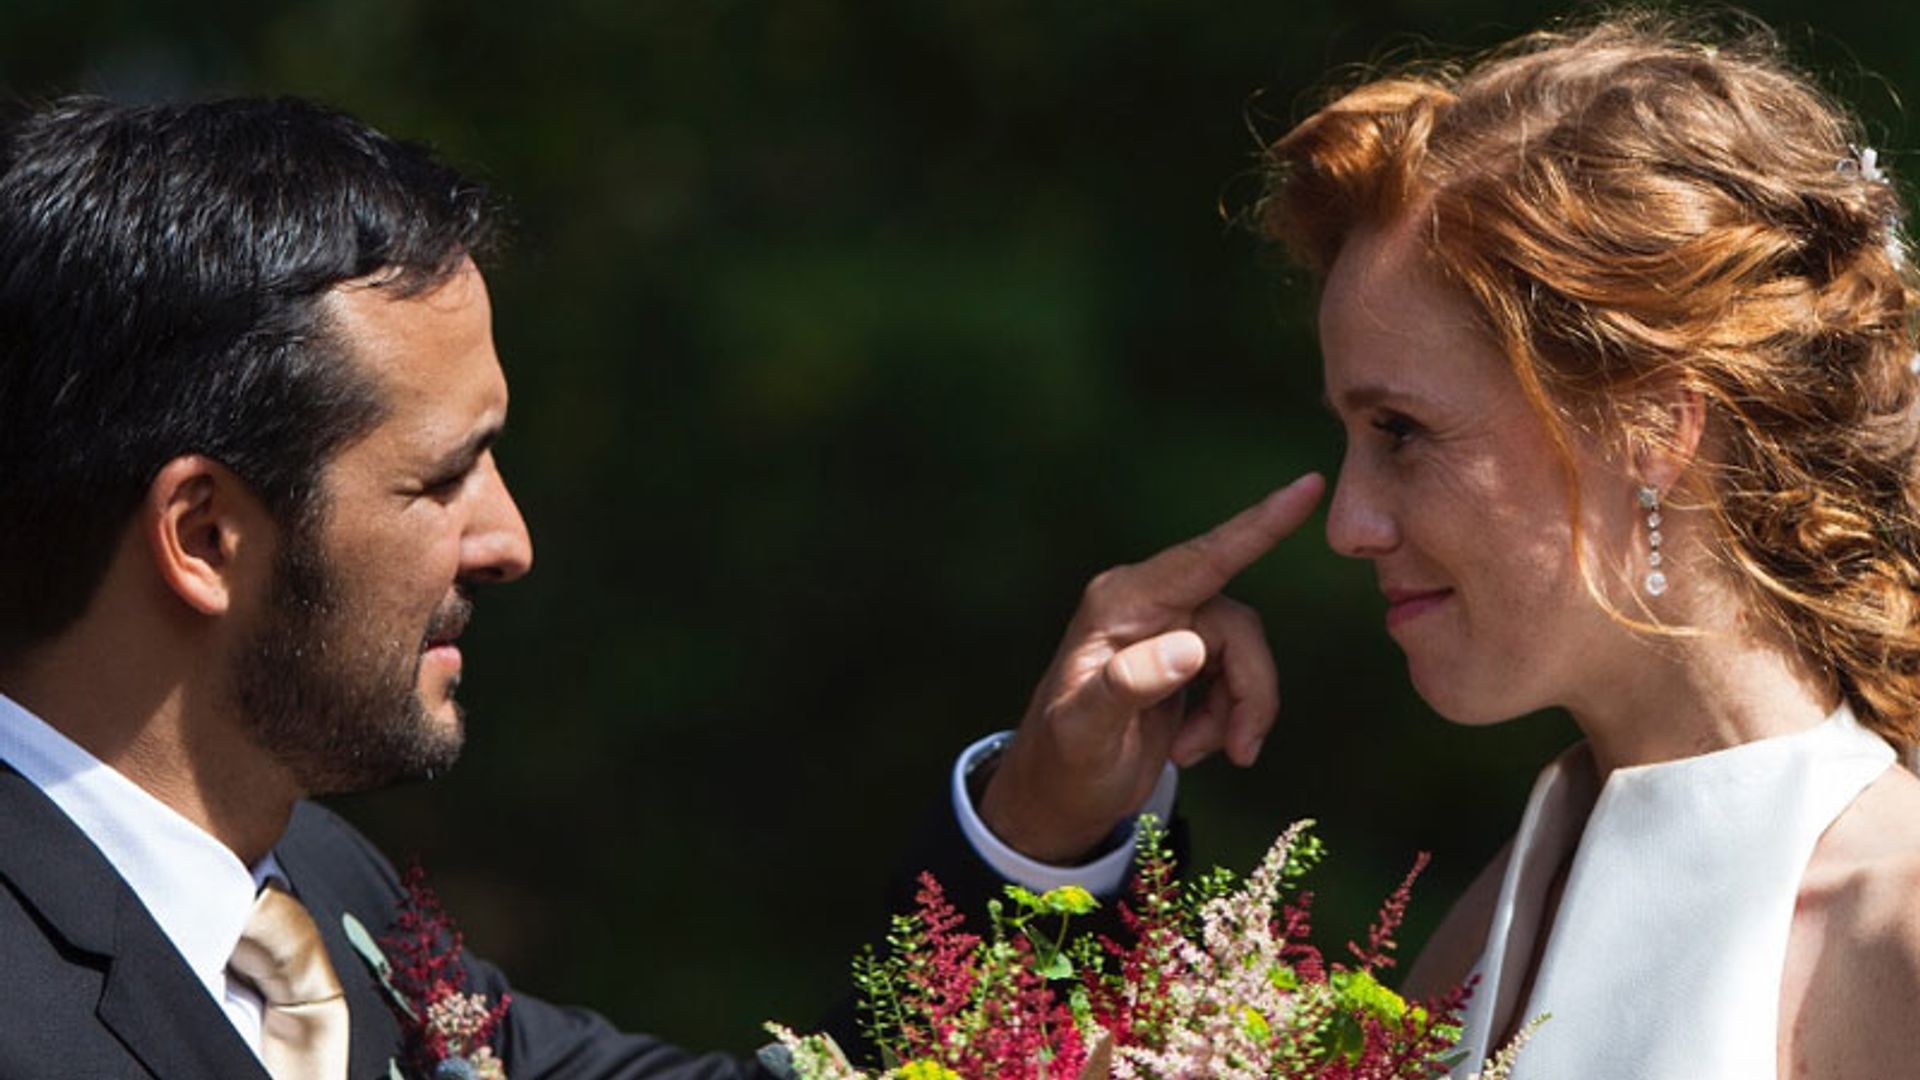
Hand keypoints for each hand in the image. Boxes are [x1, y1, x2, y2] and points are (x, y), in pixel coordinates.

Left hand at [978, 473, 1324, 862]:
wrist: (1057, 796)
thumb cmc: (1061, 762)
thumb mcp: (1085, 731)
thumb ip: (1128, 686)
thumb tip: (1190, 648)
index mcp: (1121, 603)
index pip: (1203, 558)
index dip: (1259, 525)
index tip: (1308, 485)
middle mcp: (1146, 604)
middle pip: (1236, 629)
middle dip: (1248, 693)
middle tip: (1239, 751)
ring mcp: (1166, 629)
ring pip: (1243, 654)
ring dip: (1236, 712)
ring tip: (1193, 752)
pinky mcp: (1182, 658)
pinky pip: (1236, 675)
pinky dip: (1228, 718)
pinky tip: (1190, 746)